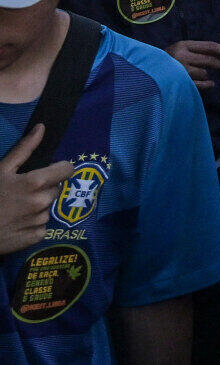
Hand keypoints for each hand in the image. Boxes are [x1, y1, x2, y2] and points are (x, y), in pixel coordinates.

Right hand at [0, 124, 73, 255]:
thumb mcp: (1, 169)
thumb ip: (24, 148)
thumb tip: (42, 127)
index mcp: (35, 182)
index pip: (66, 170)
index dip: (58, 169)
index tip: (48, 171)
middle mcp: (42, 201)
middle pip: (55, 188)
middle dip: (44, 188)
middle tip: (21, 192)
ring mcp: (39, 221)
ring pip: (48, 207)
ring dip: (37, 206)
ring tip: (15, 209)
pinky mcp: (36, 237)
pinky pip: (42, 226)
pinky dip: (33, 224)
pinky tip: (16, 223)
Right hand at [167, 39, 219, 86]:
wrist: (145, 71)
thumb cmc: (167, 59)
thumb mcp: (181, 49)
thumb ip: (199, 51)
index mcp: (183, 45)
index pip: (210, 46)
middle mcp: (181, 56)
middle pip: (209, 60)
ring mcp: (178, 70)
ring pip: (204, 73)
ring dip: (207, 75)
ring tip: (203, 74)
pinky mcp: (177, 82)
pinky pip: (199, 85)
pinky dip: (207, 84)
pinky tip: (211, 84)